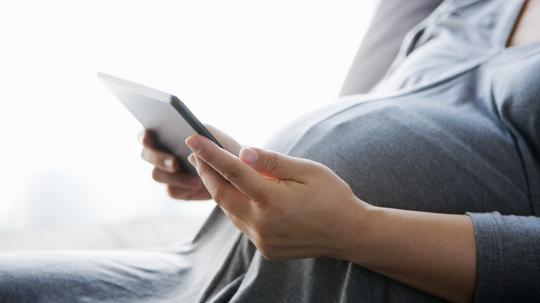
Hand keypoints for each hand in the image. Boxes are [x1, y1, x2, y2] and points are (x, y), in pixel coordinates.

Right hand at [139, 125, 241, 199]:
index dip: (144, 135)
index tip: (149, 135)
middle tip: (175, 162)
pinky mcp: (179, 189)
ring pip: (157, 175)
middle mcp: (165, 152)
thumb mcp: (221, 139)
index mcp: (169, 133)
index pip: (146, 133)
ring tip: (196, 177)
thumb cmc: (230, 150)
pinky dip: (184, 188)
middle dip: (159, 158)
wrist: (244, 175)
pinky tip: (199, 186)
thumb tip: (191, 138)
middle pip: (147, 155)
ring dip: (174, 175)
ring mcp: (170, 172)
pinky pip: (172, 191)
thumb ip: (207, 135)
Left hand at [185, 134, 368, 259]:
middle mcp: (262, 223)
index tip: (192, 139)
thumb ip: (272, 162)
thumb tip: (242, 151)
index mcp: (273, 200)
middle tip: (196, 153)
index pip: (232, 171)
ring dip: (219, 189)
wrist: (349, 234)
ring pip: (229, 211)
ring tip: (213, 170)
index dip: (210, 153)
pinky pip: (242, 224)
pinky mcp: (265, 249)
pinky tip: (237, 193)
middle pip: (221, 194)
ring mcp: (262, 240)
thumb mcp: (307, 170)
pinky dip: (235, 206)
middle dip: (206, 171)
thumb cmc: (332, 196)